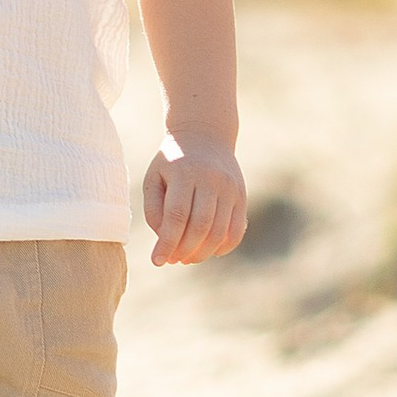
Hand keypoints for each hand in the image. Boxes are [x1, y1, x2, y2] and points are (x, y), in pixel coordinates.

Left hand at [142, 132, 247, 266]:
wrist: (205, 135)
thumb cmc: (172, 163)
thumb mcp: (154, 178)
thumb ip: (154, 210)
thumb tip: (164, 240)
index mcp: (184, 173)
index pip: (176, 215)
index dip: (166, 242)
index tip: (156, 261)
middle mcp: (210, 180)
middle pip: (200, 226)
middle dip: (184, 250)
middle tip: (172, 260)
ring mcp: (230, 188)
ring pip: (219, 231)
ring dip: (202, 252)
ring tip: (187, 258)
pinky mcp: (241, 196)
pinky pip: (237, 230)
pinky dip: (224, 247)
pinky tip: (209, 252)